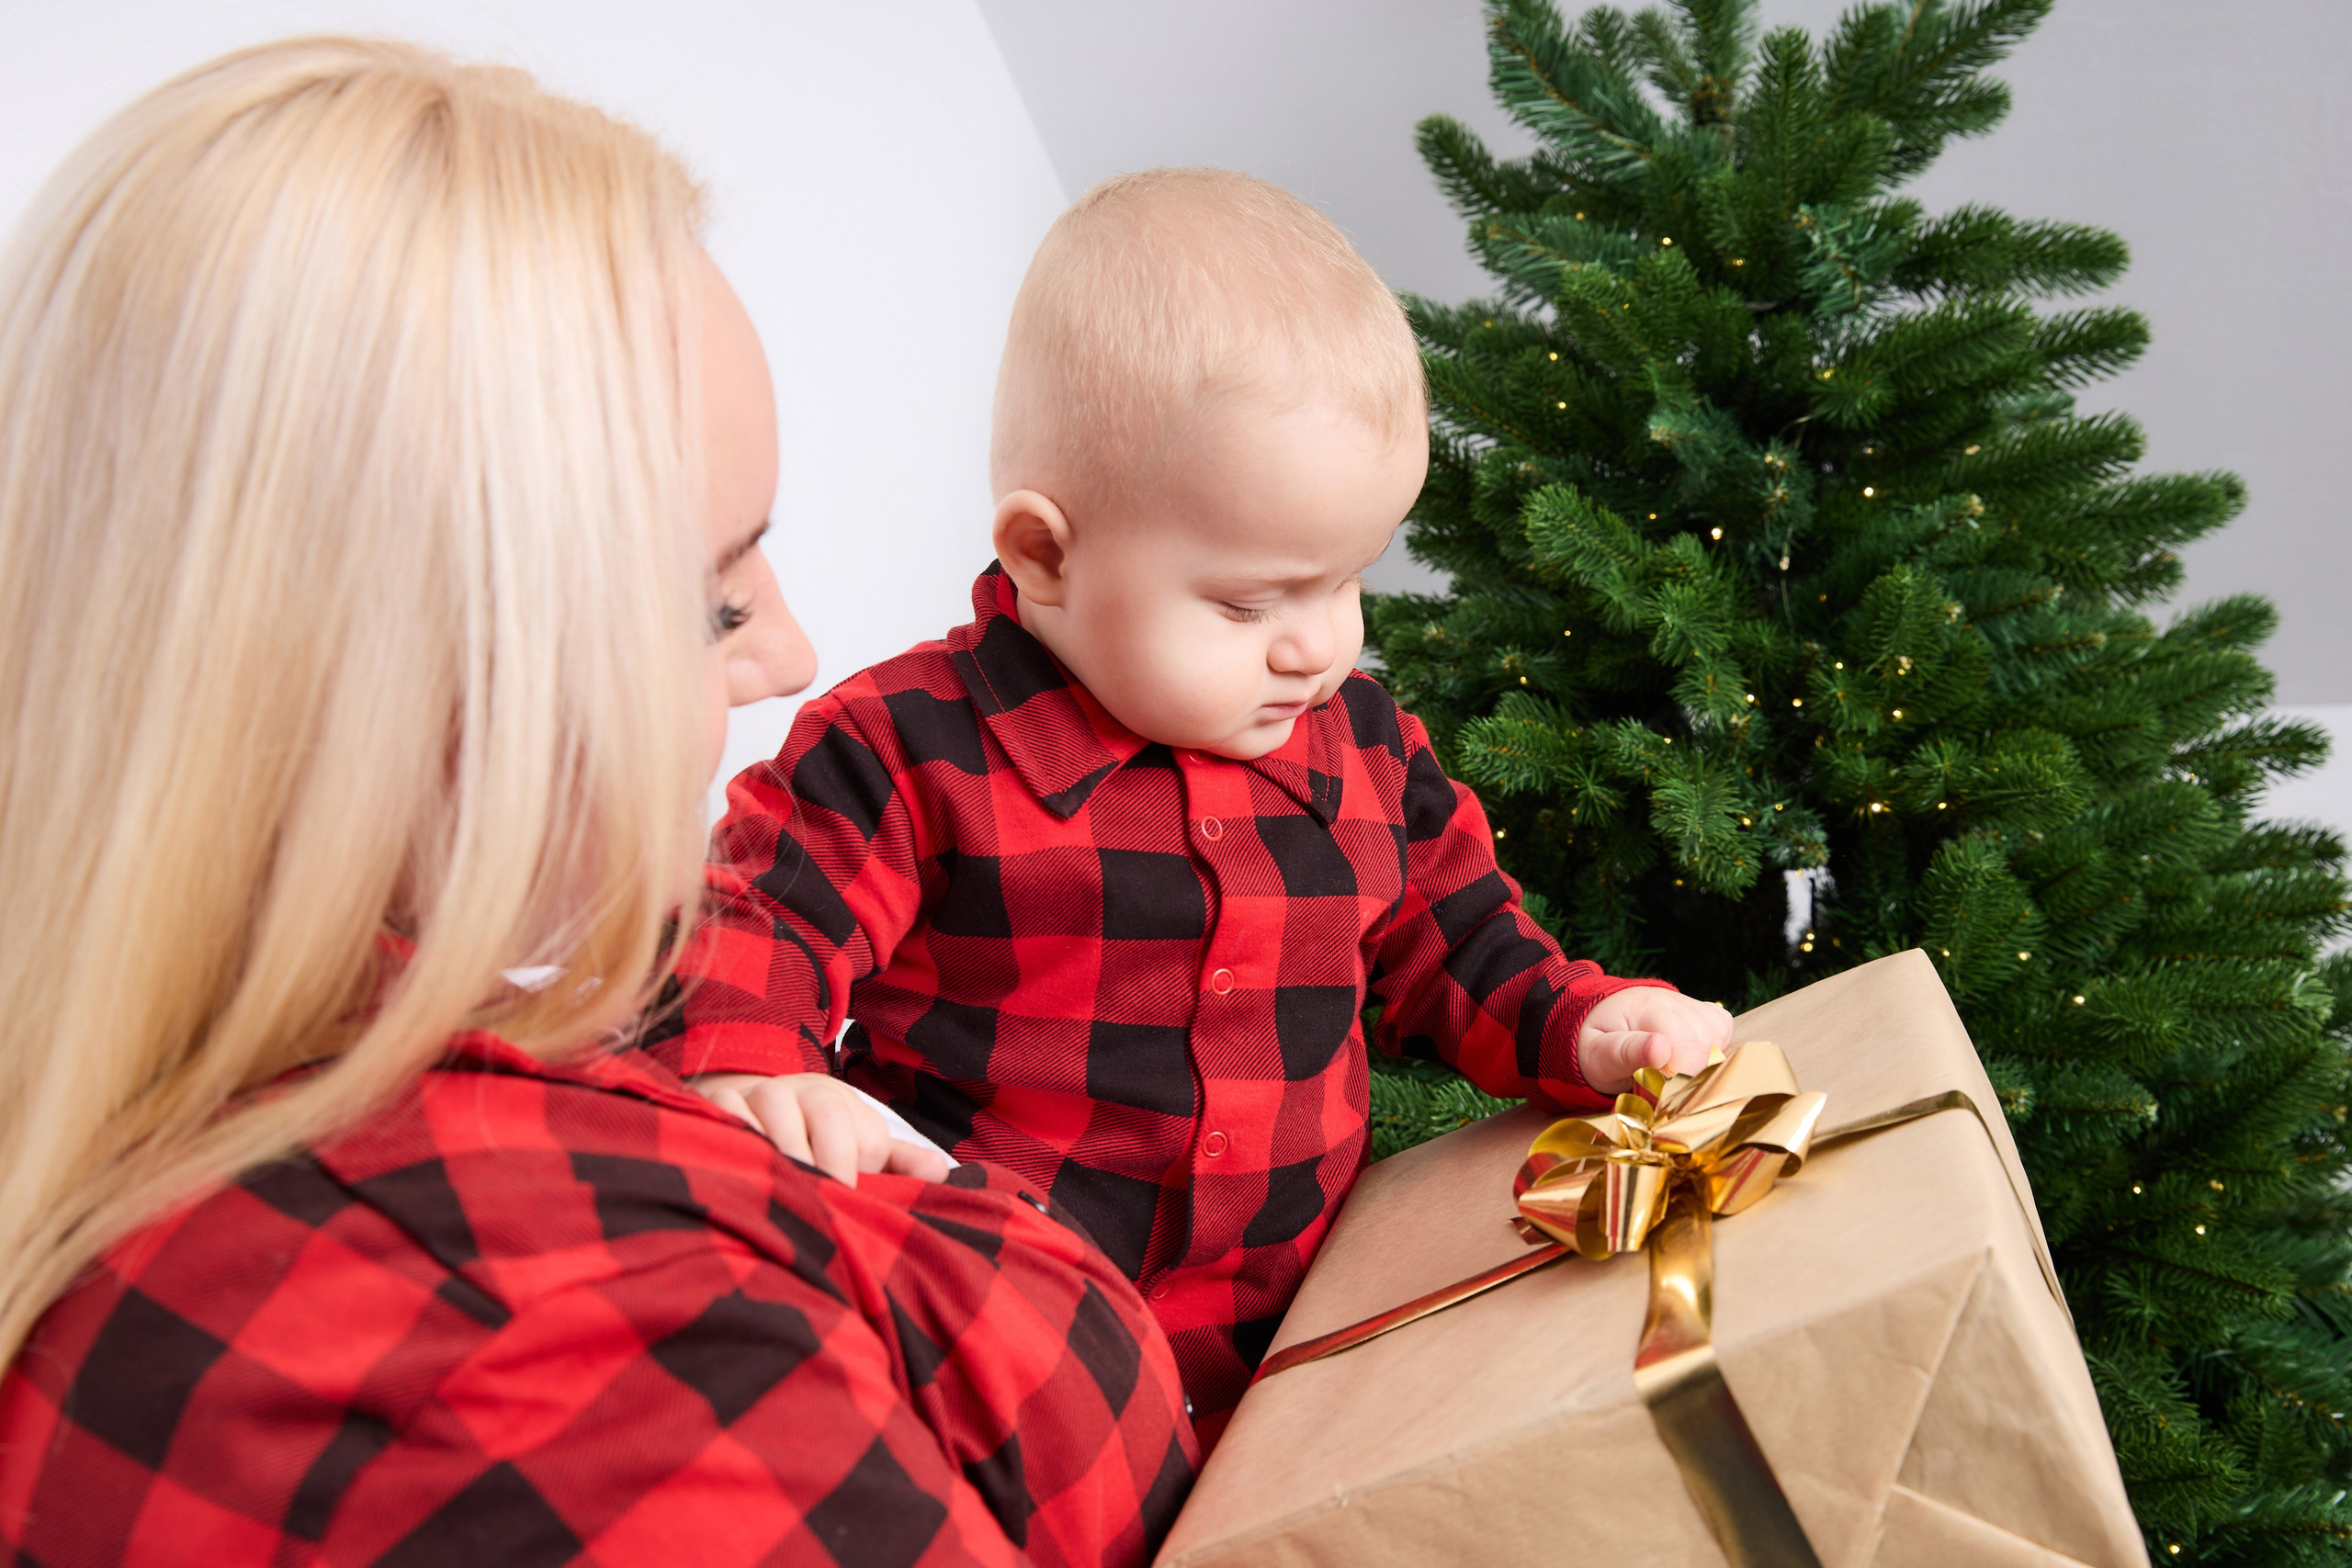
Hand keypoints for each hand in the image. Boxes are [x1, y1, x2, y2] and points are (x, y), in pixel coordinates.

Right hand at [688, 1072, 952, 1185]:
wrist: (749, 1104)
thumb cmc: (814, 1141)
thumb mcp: (858, 1150)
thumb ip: (898, 1164)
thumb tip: (942, 1172)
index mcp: (841, 1105)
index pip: (859, 1132)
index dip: (856, 1168)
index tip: (851, 1202)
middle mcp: (802, 1093)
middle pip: (822, 1111)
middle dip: (824, 1160)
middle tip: (824, 1205)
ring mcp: (758, 1095)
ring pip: (772, 1110)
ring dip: (781, 1153)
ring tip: (786, 1196)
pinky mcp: (718, 1103)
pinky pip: (725, 1116)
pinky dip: (735, 1143)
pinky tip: (745, 1179)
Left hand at [1576, 987, 1736, 1094]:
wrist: (1599, 1020)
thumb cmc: (1597, 1044)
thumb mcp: (1598, 1054)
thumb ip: (1626, 1053)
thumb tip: (1660, 1048)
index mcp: (1645, 1008)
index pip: (1685, 1045)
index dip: (1679, 1079)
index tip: (1659, 1095)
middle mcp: (1673, 1000)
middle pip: (1706, 1046)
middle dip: (1688, 1076)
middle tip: (1661, 1086)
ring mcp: (1690, 1003)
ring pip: (1720, 1039)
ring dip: (1700, 1064)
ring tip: (1671, 1070)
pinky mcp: (1703, 1011)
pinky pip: (1724, 1030)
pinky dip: (1713, 1049)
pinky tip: (1687, 1057)